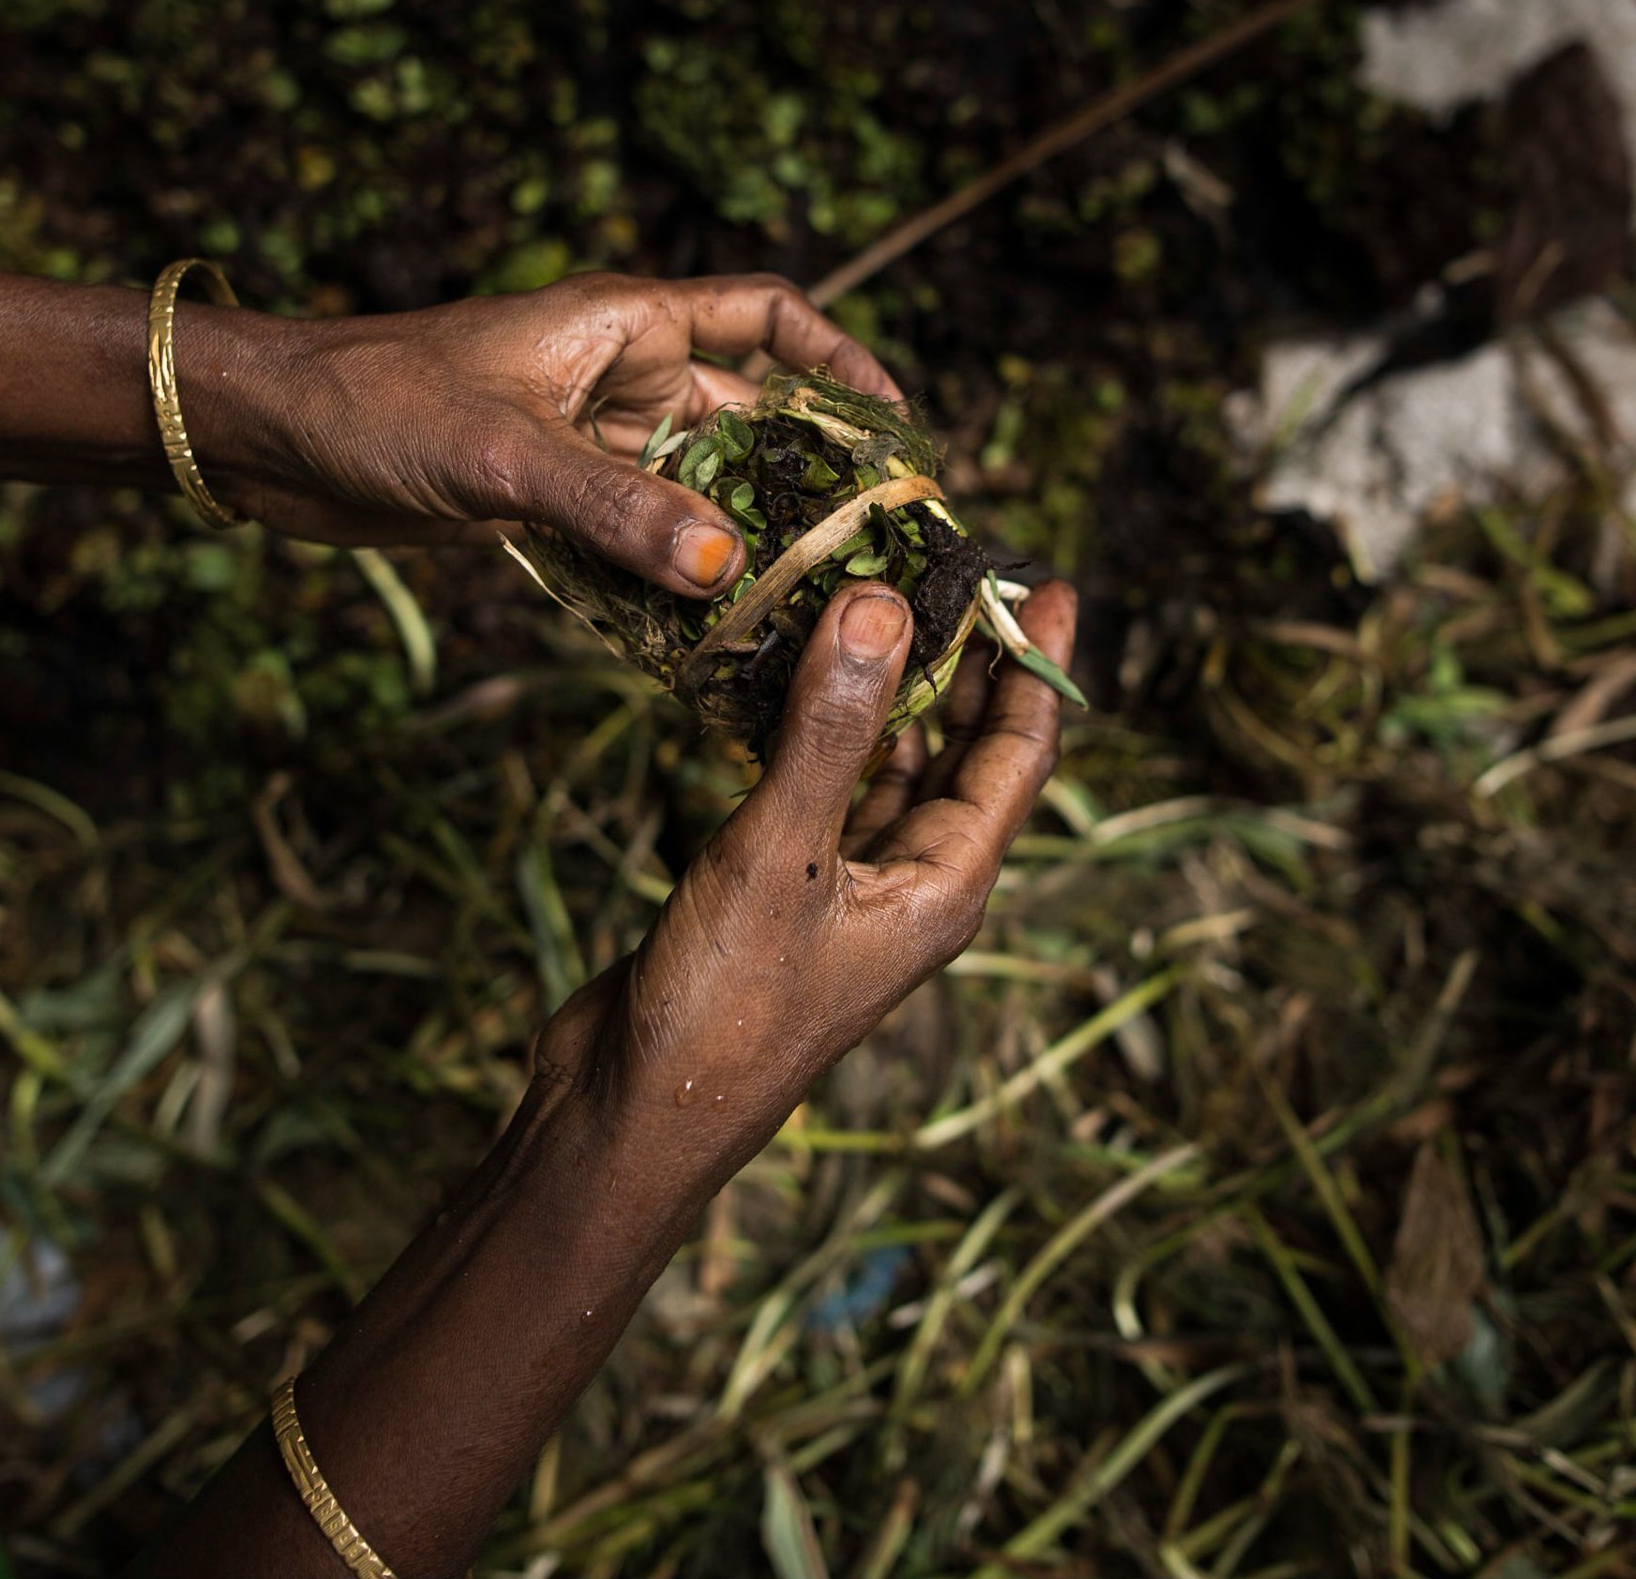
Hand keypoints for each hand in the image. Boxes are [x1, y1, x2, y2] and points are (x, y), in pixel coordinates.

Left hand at [188, 273, 895, 597]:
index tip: (897, 432)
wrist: (269, 438)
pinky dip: (668, 582)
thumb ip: (615, 508)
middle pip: (748, 420)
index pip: (768, 316)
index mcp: (626, 324)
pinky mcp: (547, 504)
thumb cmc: (376, 404)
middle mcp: (619, 378)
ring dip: (737, 546)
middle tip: (869, 558)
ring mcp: (585, 445)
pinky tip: (705, 637)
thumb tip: (726, 567)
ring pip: (693, 493)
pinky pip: (635, 541)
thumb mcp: (503, 454)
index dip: (841, 364)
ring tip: (802, 610)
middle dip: (805, 482)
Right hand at [539, 579, 1078, 1199]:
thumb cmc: (723, 1011)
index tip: (1049, 580)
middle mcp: (908, 887)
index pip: (1018, 756)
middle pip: (963, 756)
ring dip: (886, 693)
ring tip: (874, 605)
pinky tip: (788, 688)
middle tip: (955, 572)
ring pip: (890, 771)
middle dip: (965, 666)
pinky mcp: (779, 895)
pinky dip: (816, 734)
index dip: (1037, 665)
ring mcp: (843, 892)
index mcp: (943, 886)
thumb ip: (830, 732)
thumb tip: (879, 608)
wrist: (636, 1113)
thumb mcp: (779, 857)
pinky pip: (821, 793)